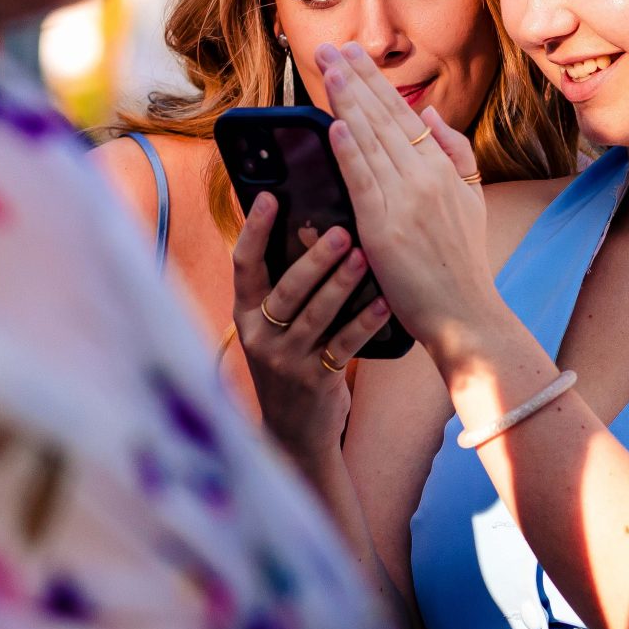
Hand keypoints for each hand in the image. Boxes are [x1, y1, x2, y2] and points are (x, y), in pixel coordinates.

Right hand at [233, 193, 390, 462]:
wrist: (294, 432)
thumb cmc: (290, 363)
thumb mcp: (274, 327)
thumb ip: (284, 288)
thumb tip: (308, 227)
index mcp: (245, 314)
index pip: (243, 265)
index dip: (254, 230)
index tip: (269, 196)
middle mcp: (259, 335)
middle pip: (285, 289)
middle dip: (313, 258)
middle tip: (341, 230)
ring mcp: (285, 360)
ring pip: (315, 315)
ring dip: (342, 284)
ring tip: (364, 257)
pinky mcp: (314, 381)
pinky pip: (343, 346)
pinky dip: (365, 322)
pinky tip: (385, 304)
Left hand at [317, 42, 503, 372]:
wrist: (465, 314)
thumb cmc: (461, 262)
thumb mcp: (471, 199)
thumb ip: (454, 152)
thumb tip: (431, 113)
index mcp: (444, 168)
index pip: (404, 114)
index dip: (375, 82)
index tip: (353, 56)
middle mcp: (426, 177)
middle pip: (384, 118)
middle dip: (354, 79)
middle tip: (331, 48)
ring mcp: (406, 201)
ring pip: (371, 141)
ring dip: (346, 101)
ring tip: (327, 69)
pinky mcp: (384, 228)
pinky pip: (363, 181)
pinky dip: (348, 150)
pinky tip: (334, 125)